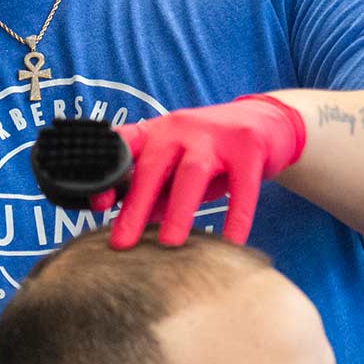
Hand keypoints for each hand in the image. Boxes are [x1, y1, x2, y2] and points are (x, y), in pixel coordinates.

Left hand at [106, 95, 306, 248]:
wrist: (266, 120)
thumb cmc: (212, 150)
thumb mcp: (178, 164)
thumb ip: (155, 190)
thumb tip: (131, 224)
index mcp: (157, 132)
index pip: (123, 147)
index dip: (107, 174)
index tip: (97, 205)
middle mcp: (181, 129)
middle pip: (153, 167)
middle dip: (136, 206)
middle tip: (122, 242)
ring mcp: (216, 136)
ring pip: (192, 174)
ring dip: (178, 210)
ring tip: (169, 243)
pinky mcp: (249, 147)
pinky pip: (241, 187)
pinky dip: (236, 217)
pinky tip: (230, 242)